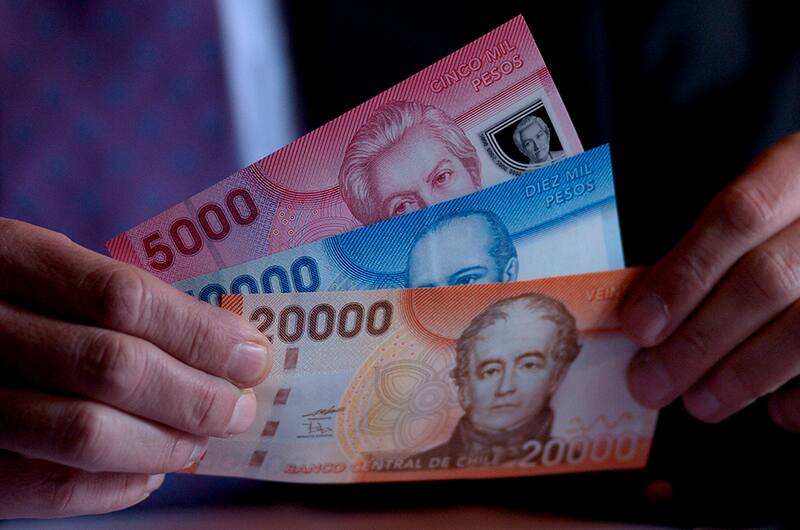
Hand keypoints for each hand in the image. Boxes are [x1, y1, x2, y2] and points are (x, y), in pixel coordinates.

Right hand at [0, 219, 271, 518]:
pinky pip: (45, 487)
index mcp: (11, 258)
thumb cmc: (12, 300)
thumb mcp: (47, 271)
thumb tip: (224, 345)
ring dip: (163, 444)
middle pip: (113, 367)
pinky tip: (149, 474)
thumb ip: (115, 300)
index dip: (200, 333)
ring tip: (200, 441)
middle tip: (238, 410)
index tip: (252, 356)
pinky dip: (113, 488)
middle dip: (195, 396)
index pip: (124, 298)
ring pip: (83, 432)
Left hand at [620, 133, 799, 430]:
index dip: (685, 273)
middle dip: (700, 341)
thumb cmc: (789, 217)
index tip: (639, 325)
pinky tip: (779, 414)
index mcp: (799, 168)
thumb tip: (646, 316)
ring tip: (699, 404)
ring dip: (746, 374)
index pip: (740, 214)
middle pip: (768, 279)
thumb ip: (712, 246)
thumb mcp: (759, 203)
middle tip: (649, 384)